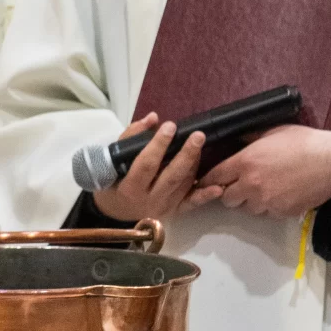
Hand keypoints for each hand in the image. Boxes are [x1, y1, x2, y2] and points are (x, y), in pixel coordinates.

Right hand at [90, 118, 217, 224]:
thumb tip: (153, 118)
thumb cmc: (112, 182)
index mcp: (130, 187)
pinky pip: (191, 204)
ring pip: (183, 185)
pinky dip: (205, 196)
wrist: (115, 213)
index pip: (146, 164)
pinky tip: (218, 187)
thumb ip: (131, 137)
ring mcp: (163, 208)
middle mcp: (149, 200)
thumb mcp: (113, 160)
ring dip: (194, 164)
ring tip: (199, 145)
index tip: (169, 126)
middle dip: (186, 154)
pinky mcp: (174, 213)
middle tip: (198, 135)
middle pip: (171, 176)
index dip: (159, 145)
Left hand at [202, 124, 330, 219]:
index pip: (214, 177)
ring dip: (249, 200)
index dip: (209, 179)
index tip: (208, 180)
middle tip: (239, 184)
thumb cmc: (304, 143)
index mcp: (245, 162)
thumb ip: (249, 139)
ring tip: (262, 188)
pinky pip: (266, 213)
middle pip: (226, 198)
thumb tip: (237, 140)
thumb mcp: (272, 132)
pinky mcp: (280, 212)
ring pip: (246, 208)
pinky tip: (278, 194)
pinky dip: (267, 206)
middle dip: (229, 191)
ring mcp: (266, 201)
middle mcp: (251, 185)